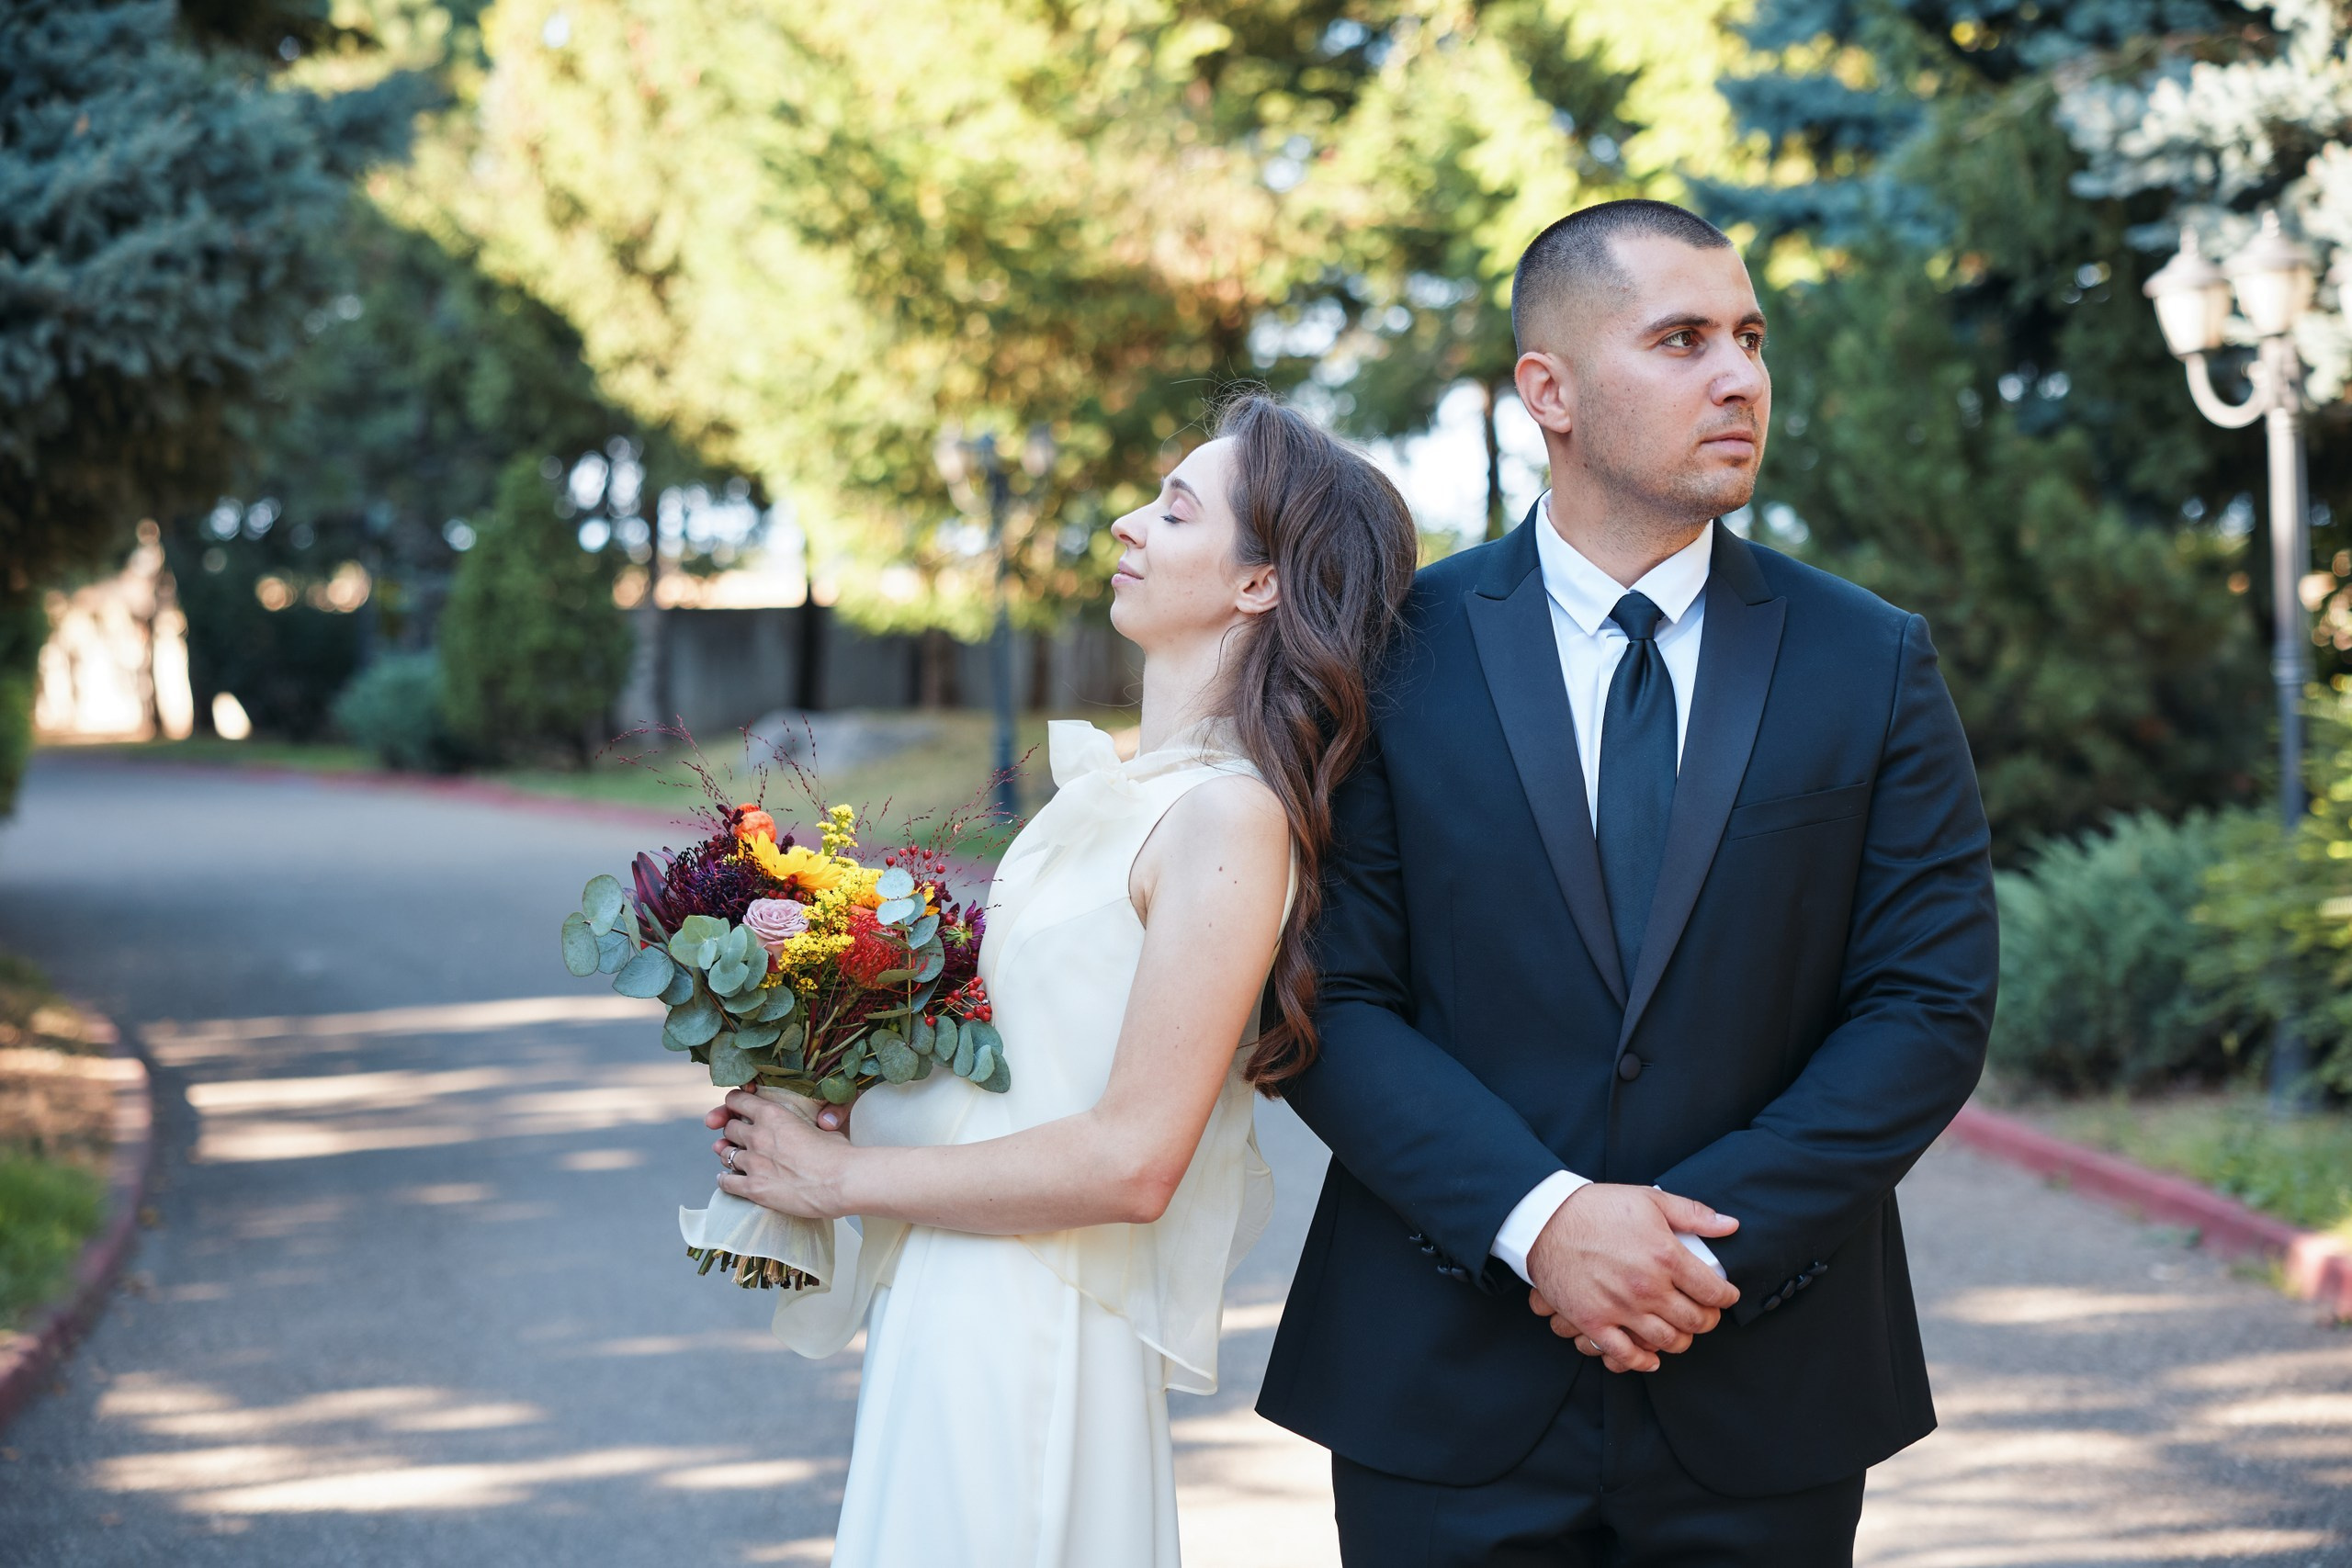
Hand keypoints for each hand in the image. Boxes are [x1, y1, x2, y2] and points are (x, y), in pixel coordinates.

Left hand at [708, 1089, 852, 1219]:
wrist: (842, 1182)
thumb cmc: (838, 1153)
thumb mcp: (819, 1127)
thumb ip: (801, 1124)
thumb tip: (809, 1125)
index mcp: (773, 1114)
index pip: (737, 1100)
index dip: (735, 1103)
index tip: (736, 1108)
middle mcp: (758, 1135)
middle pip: (729, 1128)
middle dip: (734, 1131)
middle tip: (741, 1137)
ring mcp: (753, 1163)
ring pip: (724, 1153)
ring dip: (730, 1154)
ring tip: (735, 1158)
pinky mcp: (753, 1188)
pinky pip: (725, 1182)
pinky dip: (724, 1179)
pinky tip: (727, 1179)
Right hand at [1523, 1184, 1738, 1372]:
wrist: (1545, 1220)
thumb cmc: (1597, 1207)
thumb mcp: (1649, 1199)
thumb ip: (1693, 1214)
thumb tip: (1730, 1226)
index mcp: (1666, 1256)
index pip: (1713, 1290)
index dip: (1726, 1297)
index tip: (1725, 1296)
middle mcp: (1648, 1287)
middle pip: (1695, 1321)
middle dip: (1707, 1321)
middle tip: (1705, 1315)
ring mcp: (1621, 1308)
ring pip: (1667, 1341)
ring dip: (1681, 1340)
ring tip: (1680, 1331)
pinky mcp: (1594, 1322)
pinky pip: (1626, 1355)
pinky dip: (1644, 1362)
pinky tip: (1651, 1357)